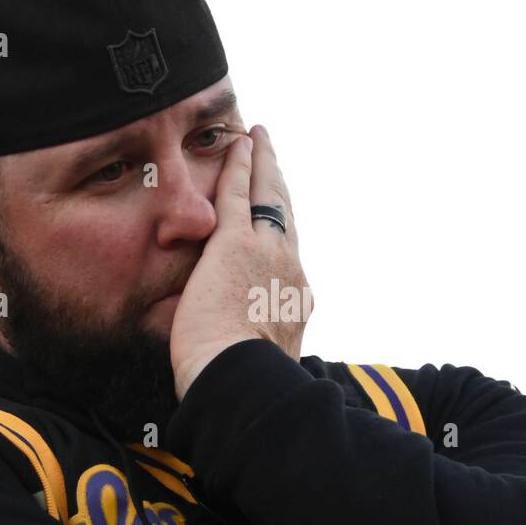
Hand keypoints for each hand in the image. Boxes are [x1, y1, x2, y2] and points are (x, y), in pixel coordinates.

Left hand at [170, 124, 312, 401]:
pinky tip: (239, 143)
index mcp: (294, 299)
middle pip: (287, 216)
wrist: (242, 381)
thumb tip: (231, 351)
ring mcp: (268, 253)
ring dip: (265, 165)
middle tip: (274, 160)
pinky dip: (241, 165)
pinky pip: (241, 192)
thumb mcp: (259, 361)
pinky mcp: (237, 243)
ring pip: (270, 197)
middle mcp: (291, 269)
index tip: (278, 216)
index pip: (288, 254)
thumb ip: (250, 344)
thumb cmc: (240, 384)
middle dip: (280, 186)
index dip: (282, 229)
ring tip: (260, 140)